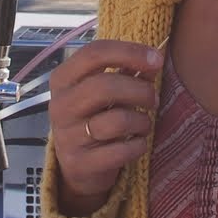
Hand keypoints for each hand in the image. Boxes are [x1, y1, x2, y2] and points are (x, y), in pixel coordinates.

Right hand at [48, 40, 161, 216]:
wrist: (77, 166)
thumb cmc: (94, 117)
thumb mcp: (102, 91)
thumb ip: (126, 71)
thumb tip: (154, 58)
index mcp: (63, 78)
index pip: (94, 53)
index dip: (129, 52)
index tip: (157, 59)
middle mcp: (60, 105)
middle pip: (105, 86)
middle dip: (140, 90)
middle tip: (153, 99)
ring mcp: (67, 136)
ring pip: (117, 120)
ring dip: (142, 121)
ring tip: (144, 124)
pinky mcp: (80, 163)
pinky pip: (121, 150)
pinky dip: (138, 145)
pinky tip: (137, 143)